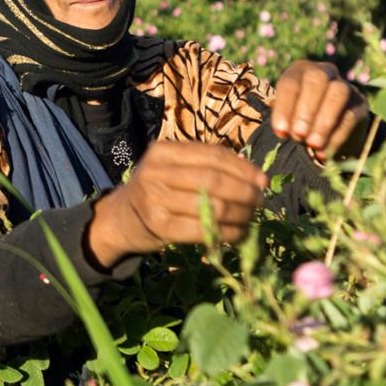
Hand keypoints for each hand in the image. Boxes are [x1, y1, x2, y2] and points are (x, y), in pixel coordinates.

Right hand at [85, 141, 267, 268]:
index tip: (262, 180)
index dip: (243, 168)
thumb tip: (253, 174)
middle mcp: (156, 172)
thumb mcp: (174, 168)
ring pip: (212, 206)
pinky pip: (204, 229)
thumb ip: (206, 165)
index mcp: (163, 151)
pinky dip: (228, 233)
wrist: (123, 218)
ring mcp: (155, 199)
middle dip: (245, 191)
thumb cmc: (158, 191)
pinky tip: (238, 234)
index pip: (212, 155)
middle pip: (214, 180)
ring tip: (250, 218)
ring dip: (240, 214)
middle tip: (260, 201)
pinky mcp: (160, 226)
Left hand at [271, 60, 369, 163]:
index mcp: (301, 71)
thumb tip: (284, 130)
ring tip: (313, 144)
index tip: (280, 131)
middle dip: (306, 109)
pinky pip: (350, 117)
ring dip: (323, 121)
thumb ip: (284, 121)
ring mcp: (346, 86)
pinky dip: (336, 136)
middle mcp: (325, 72)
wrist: (330, 133)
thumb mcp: (287, 118)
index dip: (284, 107)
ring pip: (338, 93)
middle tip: (298, 135)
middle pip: (317, 79)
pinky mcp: (360, 105)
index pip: (290, 83)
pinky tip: (324, 152)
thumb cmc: (300, 121)